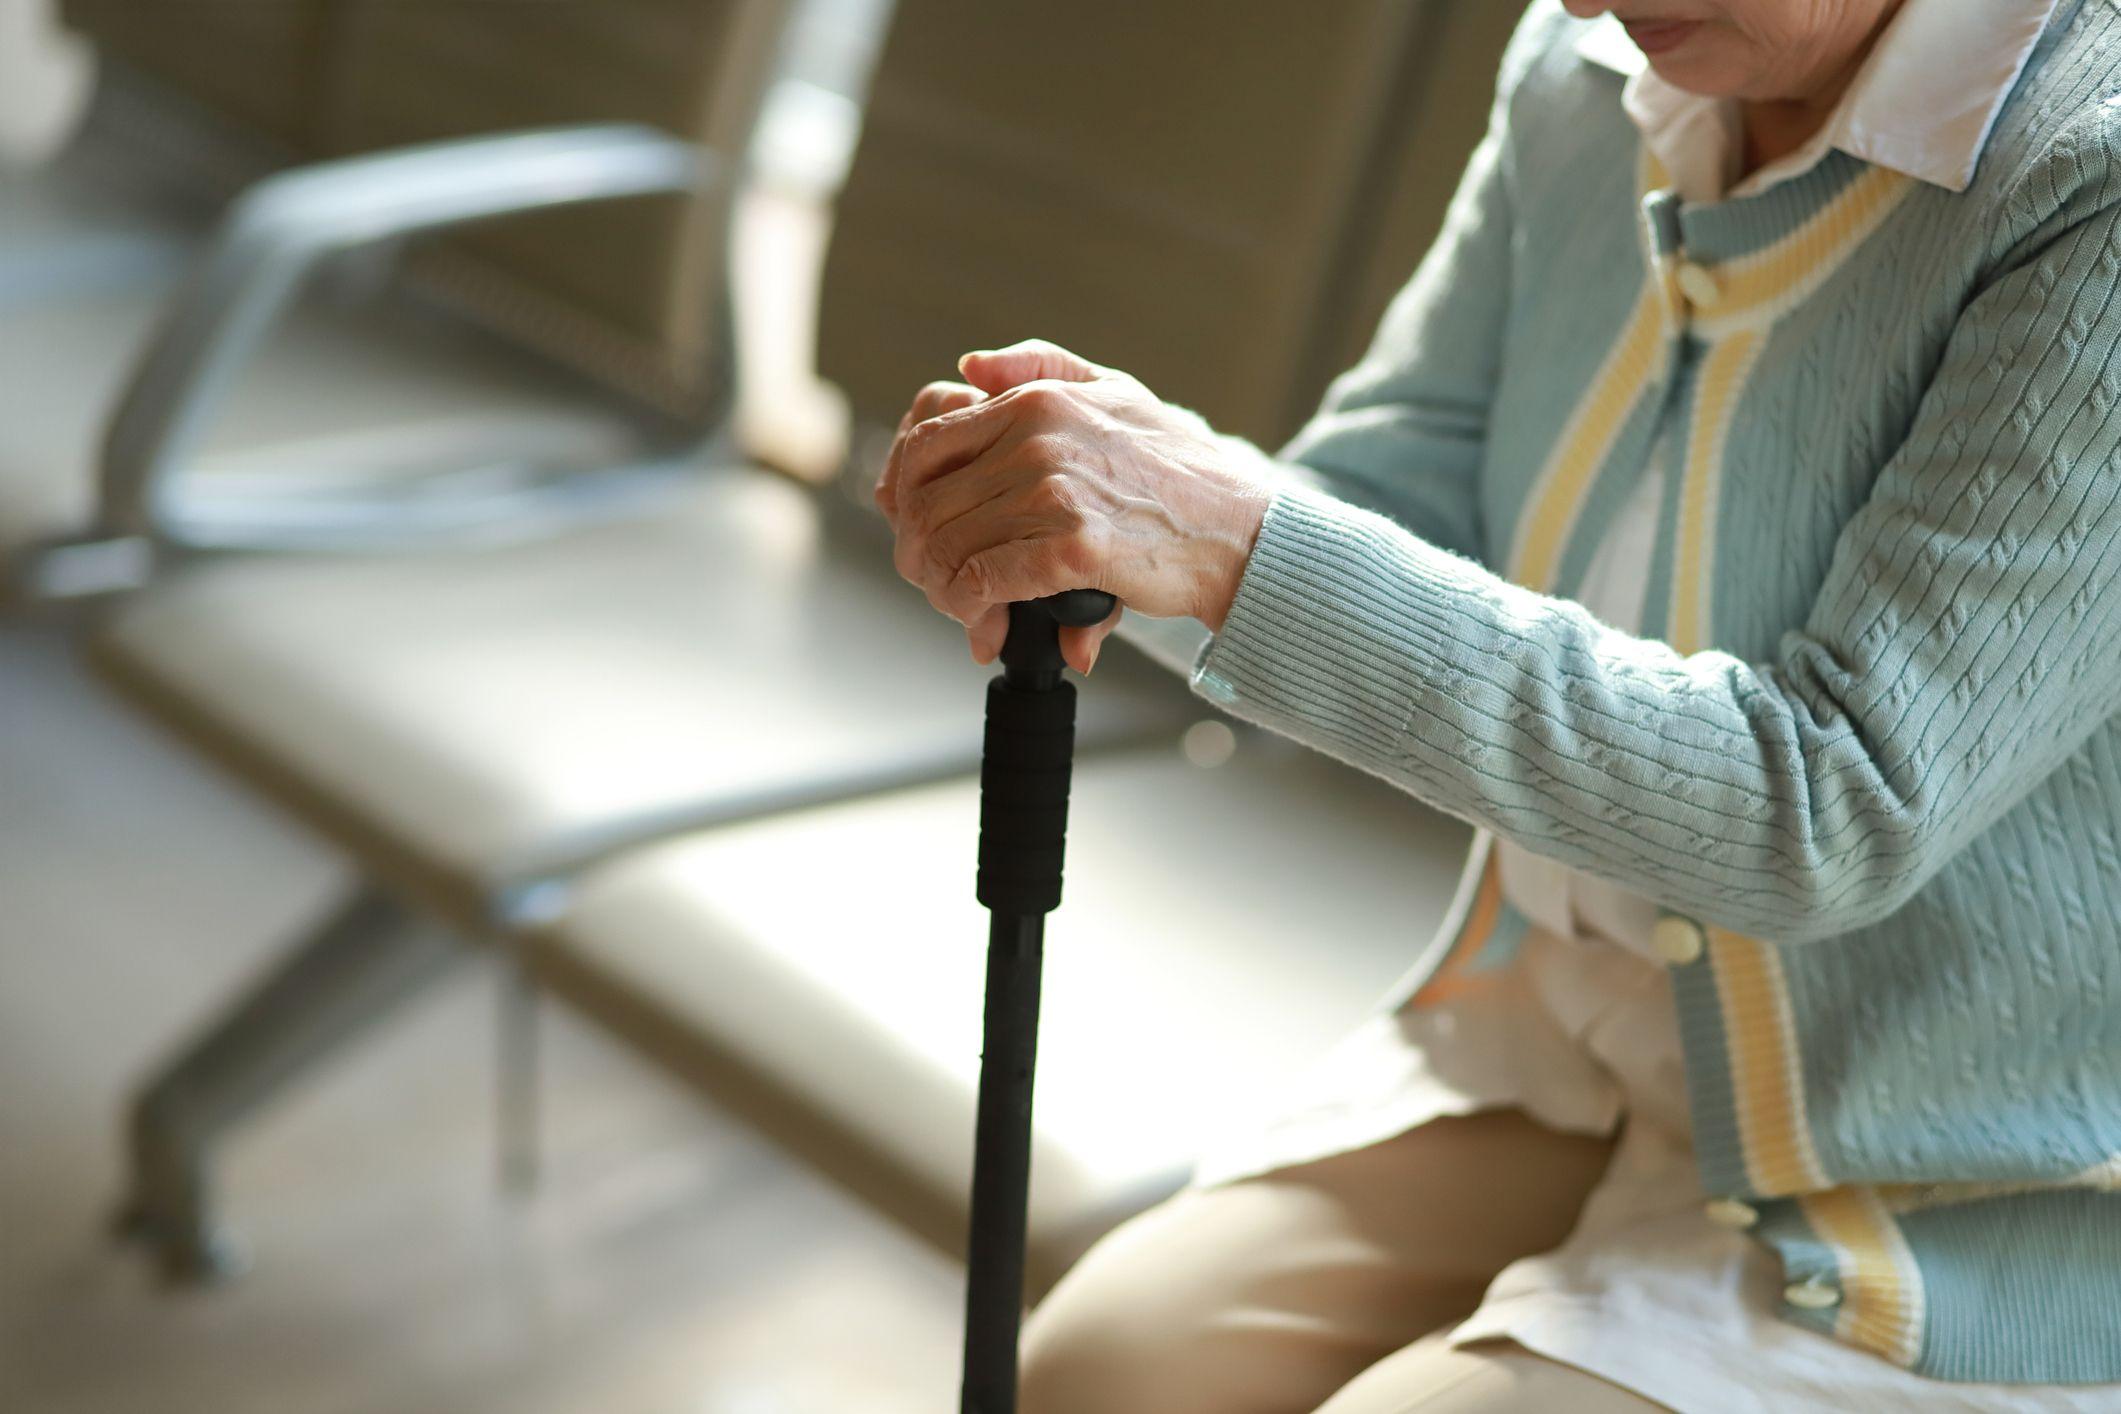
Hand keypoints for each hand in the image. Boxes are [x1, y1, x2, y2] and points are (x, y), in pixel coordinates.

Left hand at [876, 339, 1272, 672]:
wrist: (1239, 530)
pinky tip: (988, 625)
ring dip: (944, 590)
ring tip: (965, 611)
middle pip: (927, 502)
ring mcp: (1054, 492)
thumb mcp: (1115, 390)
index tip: (913, 528)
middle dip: (920, 553)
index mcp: (1037, 400)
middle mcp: (1037, 439)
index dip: (903, 494)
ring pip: (949, 547)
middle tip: (935, 584)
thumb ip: (1040, 367)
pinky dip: (974, 609)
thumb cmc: (1180, 471)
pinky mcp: (1072, 548)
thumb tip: (969, 365)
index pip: (926, 441)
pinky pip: (985, 581)